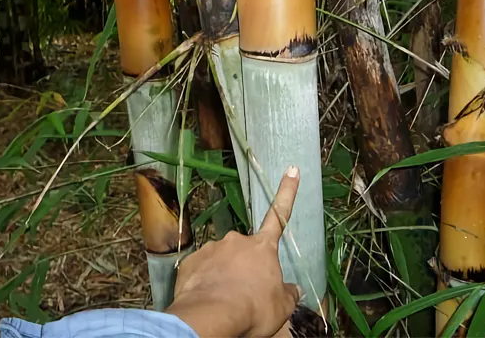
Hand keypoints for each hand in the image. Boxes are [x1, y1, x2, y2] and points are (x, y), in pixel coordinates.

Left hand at [166, 166, 302, 336]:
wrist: (211, 316)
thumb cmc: (253, 310)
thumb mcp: (282, 307)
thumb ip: (289, 294)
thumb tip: (294, 289)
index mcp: (263, 247)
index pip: (279, 216)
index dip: (287, 192)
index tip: (291, 169)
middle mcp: (237, 241)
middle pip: (245, 250)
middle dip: (245, 266)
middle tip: (246, 292)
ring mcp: (212, 249)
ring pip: (221, 260)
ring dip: (224, 275)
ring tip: (226, 299)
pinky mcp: (190, 261)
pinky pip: (201, 270)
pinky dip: (204, 282)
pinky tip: (207, 298)